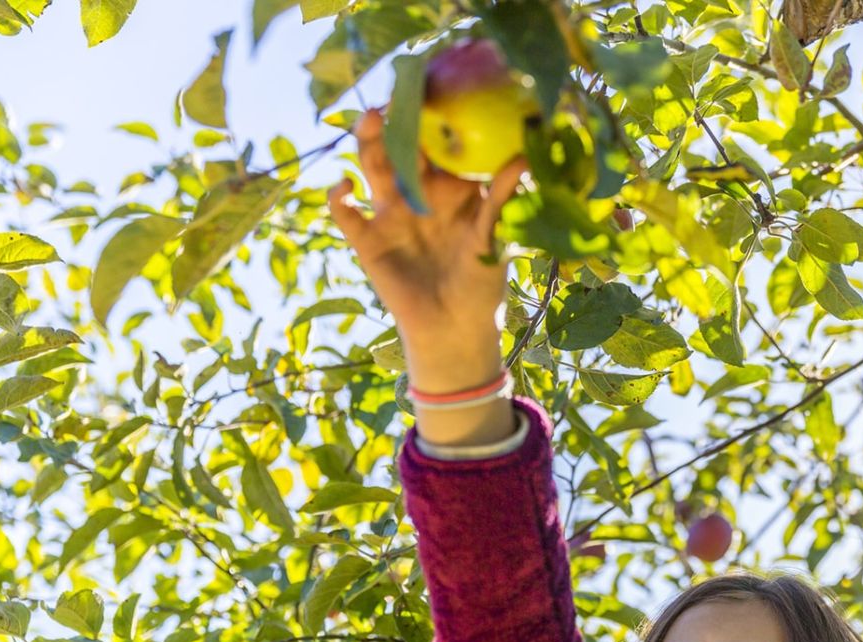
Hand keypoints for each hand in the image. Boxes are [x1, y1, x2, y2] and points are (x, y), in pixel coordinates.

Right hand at [326, 107, 528, 355]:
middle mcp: (418, 194)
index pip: (439, 144)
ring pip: (373, 168)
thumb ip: (501, 199)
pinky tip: (344, 187)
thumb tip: (523, 157)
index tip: (435, 89)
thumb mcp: (494, 240)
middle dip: (397, 120)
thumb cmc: (481, 285)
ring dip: (368, 144)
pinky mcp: (368, 240)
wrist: (454, 330)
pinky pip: (346, 214)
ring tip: (370, 120)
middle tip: (397, 94)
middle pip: (402, 148)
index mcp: (451, 189)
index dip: (433, 117)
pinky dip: (339, 198)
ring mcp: (390, 214)